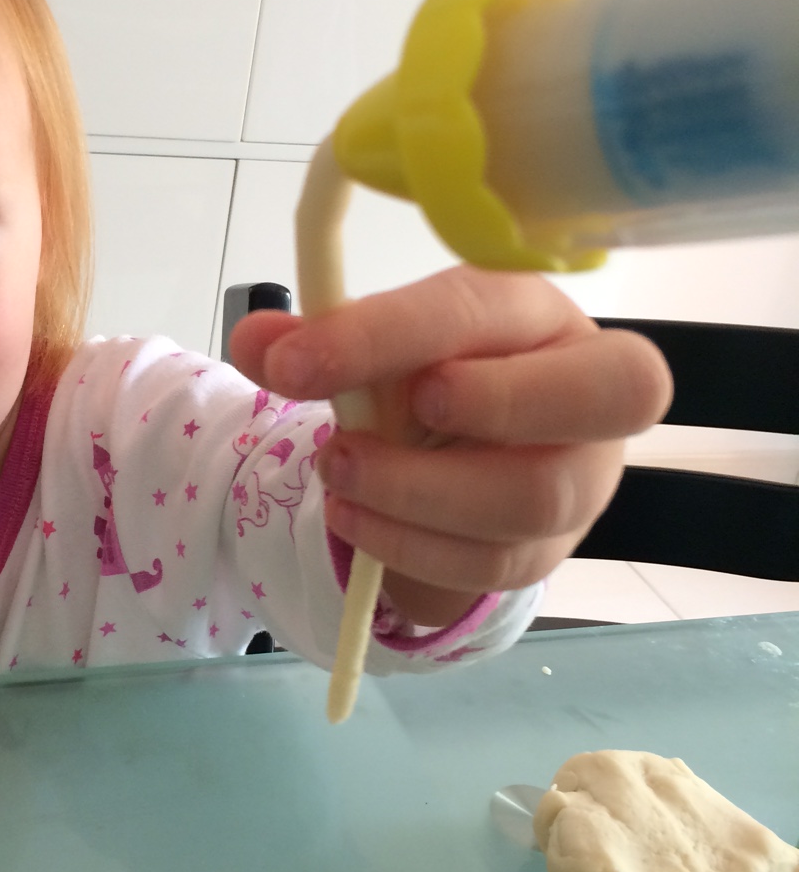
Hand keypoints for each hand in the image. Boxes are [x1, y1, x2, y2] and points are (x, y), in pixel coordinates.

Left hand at [229, 267, 671, 628]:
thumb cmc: (426, 374)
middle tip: (391, 415)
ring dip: (419, 493)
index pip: (487, 307)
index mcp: (540, 311)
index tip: (295, 364)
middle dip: (493, 402)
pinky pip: (501, 564)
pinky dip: (413, 547)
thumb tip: (257, 340)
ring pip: (538, 495)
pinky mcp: (553, 547)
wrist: (451, 452)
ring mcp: (585, 475)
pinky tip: (355, 520)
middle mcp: (593, 387)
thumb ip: (315, 340)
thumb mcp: (374, 349)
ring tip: (337, 476)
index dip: (389, 334)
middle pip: (614, 391)